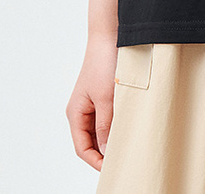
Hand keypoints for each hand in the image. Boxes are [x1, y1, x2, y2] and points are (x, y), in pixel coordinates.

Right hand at [65, 31, 117, 170]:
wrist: (110, 34)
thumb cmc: (104, 63)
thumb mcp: (106, 99)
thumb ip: (105, 127)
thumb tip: (107, 153)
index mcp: (75, 113)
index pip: (83, 149)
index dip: (96, 162)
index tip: (114, 169)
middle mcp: (81, 110)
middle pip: (91, 142)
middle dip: (105, 153)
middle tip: (124, 160)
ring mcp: (93, 103)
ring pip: (101, 131)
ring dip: (112, 139)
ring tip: (128, 145)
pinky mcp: (104, 96)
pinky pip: (108, 119)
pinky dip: (117, 126)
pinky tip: (129, 128)